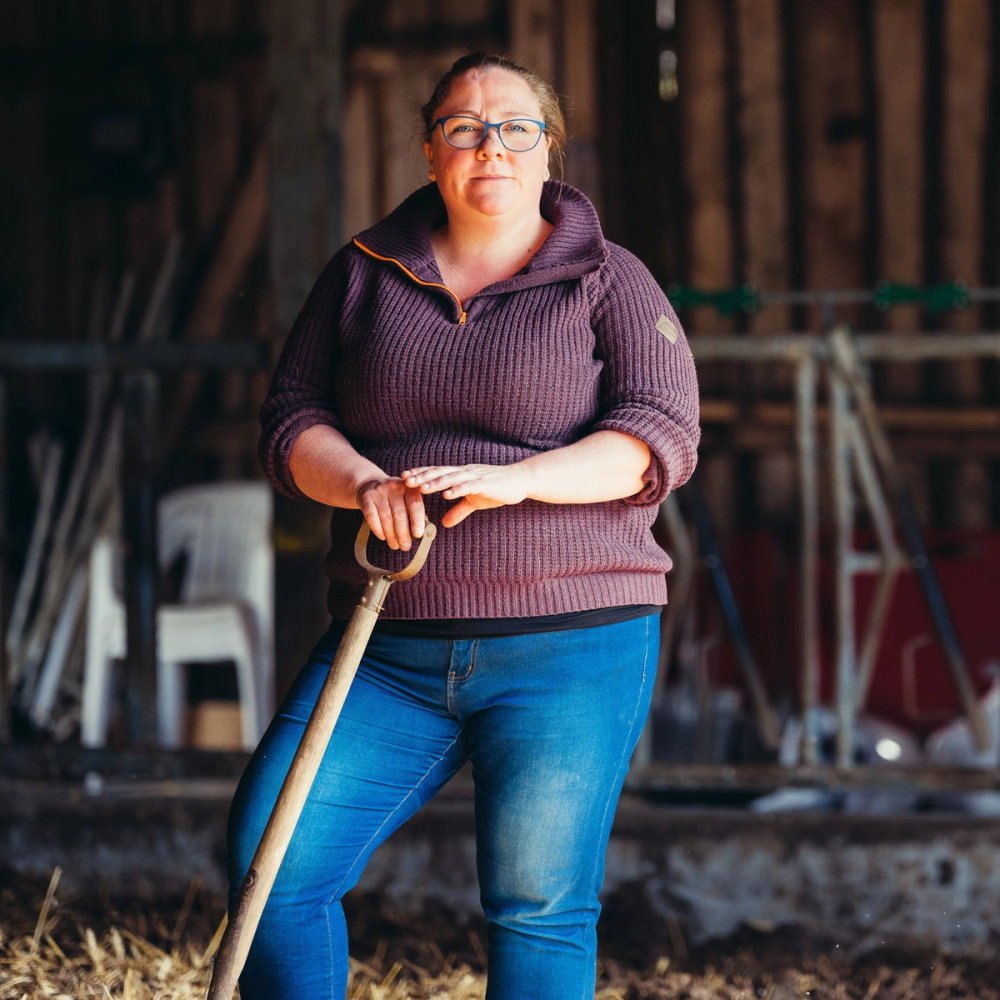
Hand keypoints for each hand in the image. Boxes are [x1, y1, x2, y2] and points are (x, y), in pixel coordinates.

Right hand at [355, 476, 425, 549]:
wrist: (369, 483)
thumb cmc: (393, 497)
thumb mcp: (406, 498)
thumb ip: (416, 512)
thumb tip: (425, 531)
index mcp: (408, 487)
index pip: (415, 503)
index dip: (417, 520)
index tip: (418, 535)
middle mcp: (394, 486)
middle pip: (399, 514)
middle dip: (403, 534)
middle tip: (406, 547)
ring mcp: (378, 491)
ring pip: (386, 518)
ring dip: (391, 535)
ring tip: (395, 545)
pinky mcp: (366, 497)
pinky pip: (372, 517)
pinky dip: (378, 530)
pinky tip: (383, 537)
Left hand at [401, 464, 530, 526]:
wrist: (520, 481)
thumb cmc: (497, 489)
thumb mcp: (475, 501)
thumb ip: (459, 510)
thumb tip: (444, 523)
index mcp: (461, 475)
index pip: (437, 472)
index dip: (421, 473)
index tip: (404, 477)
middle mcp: (465, 472)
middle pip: (440, 473)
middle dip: (422, 477)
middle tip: (405, 481)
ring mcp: (475, 477)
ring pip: (452, 478)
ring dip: (436, 482)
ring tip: (421, 488)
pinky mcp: (486, 484)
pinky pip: (469, 487)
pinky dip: (457, 490)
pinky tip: (446, 494)